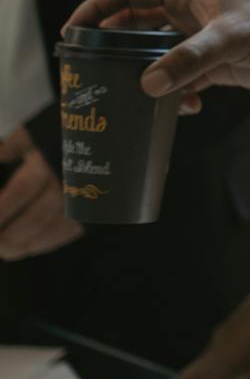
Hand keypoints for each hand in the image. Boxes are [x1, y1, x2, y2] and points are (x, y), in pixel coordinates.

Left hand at [0, 130, 82, 259]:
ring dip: (25, 244)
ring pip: (51, 229)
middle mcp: (66, 183)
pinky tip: (31, 247)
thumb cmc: (66, 127)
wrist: (109, 128)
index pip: (21, 191)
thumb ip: (11, 145)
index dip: (2, 209)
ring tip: (7, 250)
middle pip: (35, 218)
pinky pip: (68, 232)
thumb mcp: (36, 128)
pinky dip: (47, 242)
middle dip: (9, 236)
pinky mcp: (91, 209)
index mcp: (49, 161)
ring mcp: (81, 199)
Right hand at [63, 0, 249, 105]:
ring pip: (156, 56)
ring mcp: (200, 40)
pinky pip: (181, 80)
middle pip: (135, 26)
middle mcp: (189, 14)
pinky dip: (176, 95)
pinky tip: (184, 108)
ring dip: (144, 76)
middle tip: (91, 72)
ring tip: (130, 98)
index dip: (97, 7)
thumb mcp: (231, 38)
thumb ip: (190, 59)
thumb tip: (146, 85)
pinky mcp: (216, 65)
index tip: (73, 31)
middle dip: (113, 47)